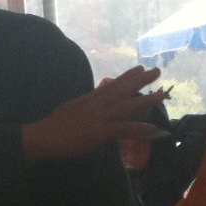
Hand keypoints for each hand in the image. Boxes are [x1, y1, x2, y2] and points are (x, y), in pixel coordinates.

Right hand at [21, 68, 165, 162]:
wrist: (42, 137)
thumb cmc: (53, 127)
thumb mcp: (71, 108)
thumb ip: (85, 105)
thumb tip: (94, 100)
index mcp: (89, 100)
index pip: (112, 85)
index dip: (127, 77)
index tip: (140, 68)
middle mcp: (96, 105)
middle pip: (122, 90)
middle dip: (141, 81)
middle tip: (157, 71)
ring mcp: (99, 118)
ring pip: (127, 106)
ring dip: (147, 101)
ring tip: (163, 95)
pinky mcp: (99, 132)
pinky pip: (122, 129)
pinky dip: (138, 128)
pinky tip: (152, 128)